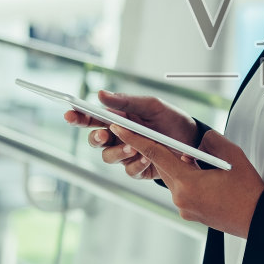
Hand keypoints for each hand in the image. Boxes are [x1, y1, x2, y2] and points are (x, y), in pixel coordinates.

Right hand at [64, 89, 197, 181]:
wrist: (192, 140)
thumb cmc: (170, 119)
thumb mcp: (151, 105)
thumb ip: (126, 102)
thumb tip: (100, 93)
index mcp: (118, 119)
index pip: (92, 118)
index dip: (78, 116)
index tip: (70, 114)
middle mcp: (118, 137)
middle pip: (94, 141)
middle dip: (96, 138)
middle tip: (105, 135)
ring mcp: (127, 154)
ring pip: (109, 157)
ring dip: (118, 151)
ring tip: (133, 146)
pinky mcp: (139, 169)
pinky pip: (129, 170)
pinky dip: (136, 163)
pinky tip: (147, 156)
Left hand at [107, 125, 263, 236]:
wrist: (258, 220)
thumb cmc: (248, 190)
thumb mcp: (232, 156)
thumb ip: (211, 141)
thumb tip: (198, 140)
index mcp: (187, 183)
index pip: (155, 155)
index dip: (135, 138)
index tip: (118, 127)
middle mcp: (180, 197)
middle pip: (164, 166)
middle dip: (169, 152)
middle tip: (176, 142)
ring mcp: (184, 208)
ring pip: (174, 178)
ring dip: (182, 166)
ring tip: (204, 163)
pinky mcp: (190, 214)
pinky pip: (183, 190)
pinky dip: (189, 179)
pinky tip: (207, 176)